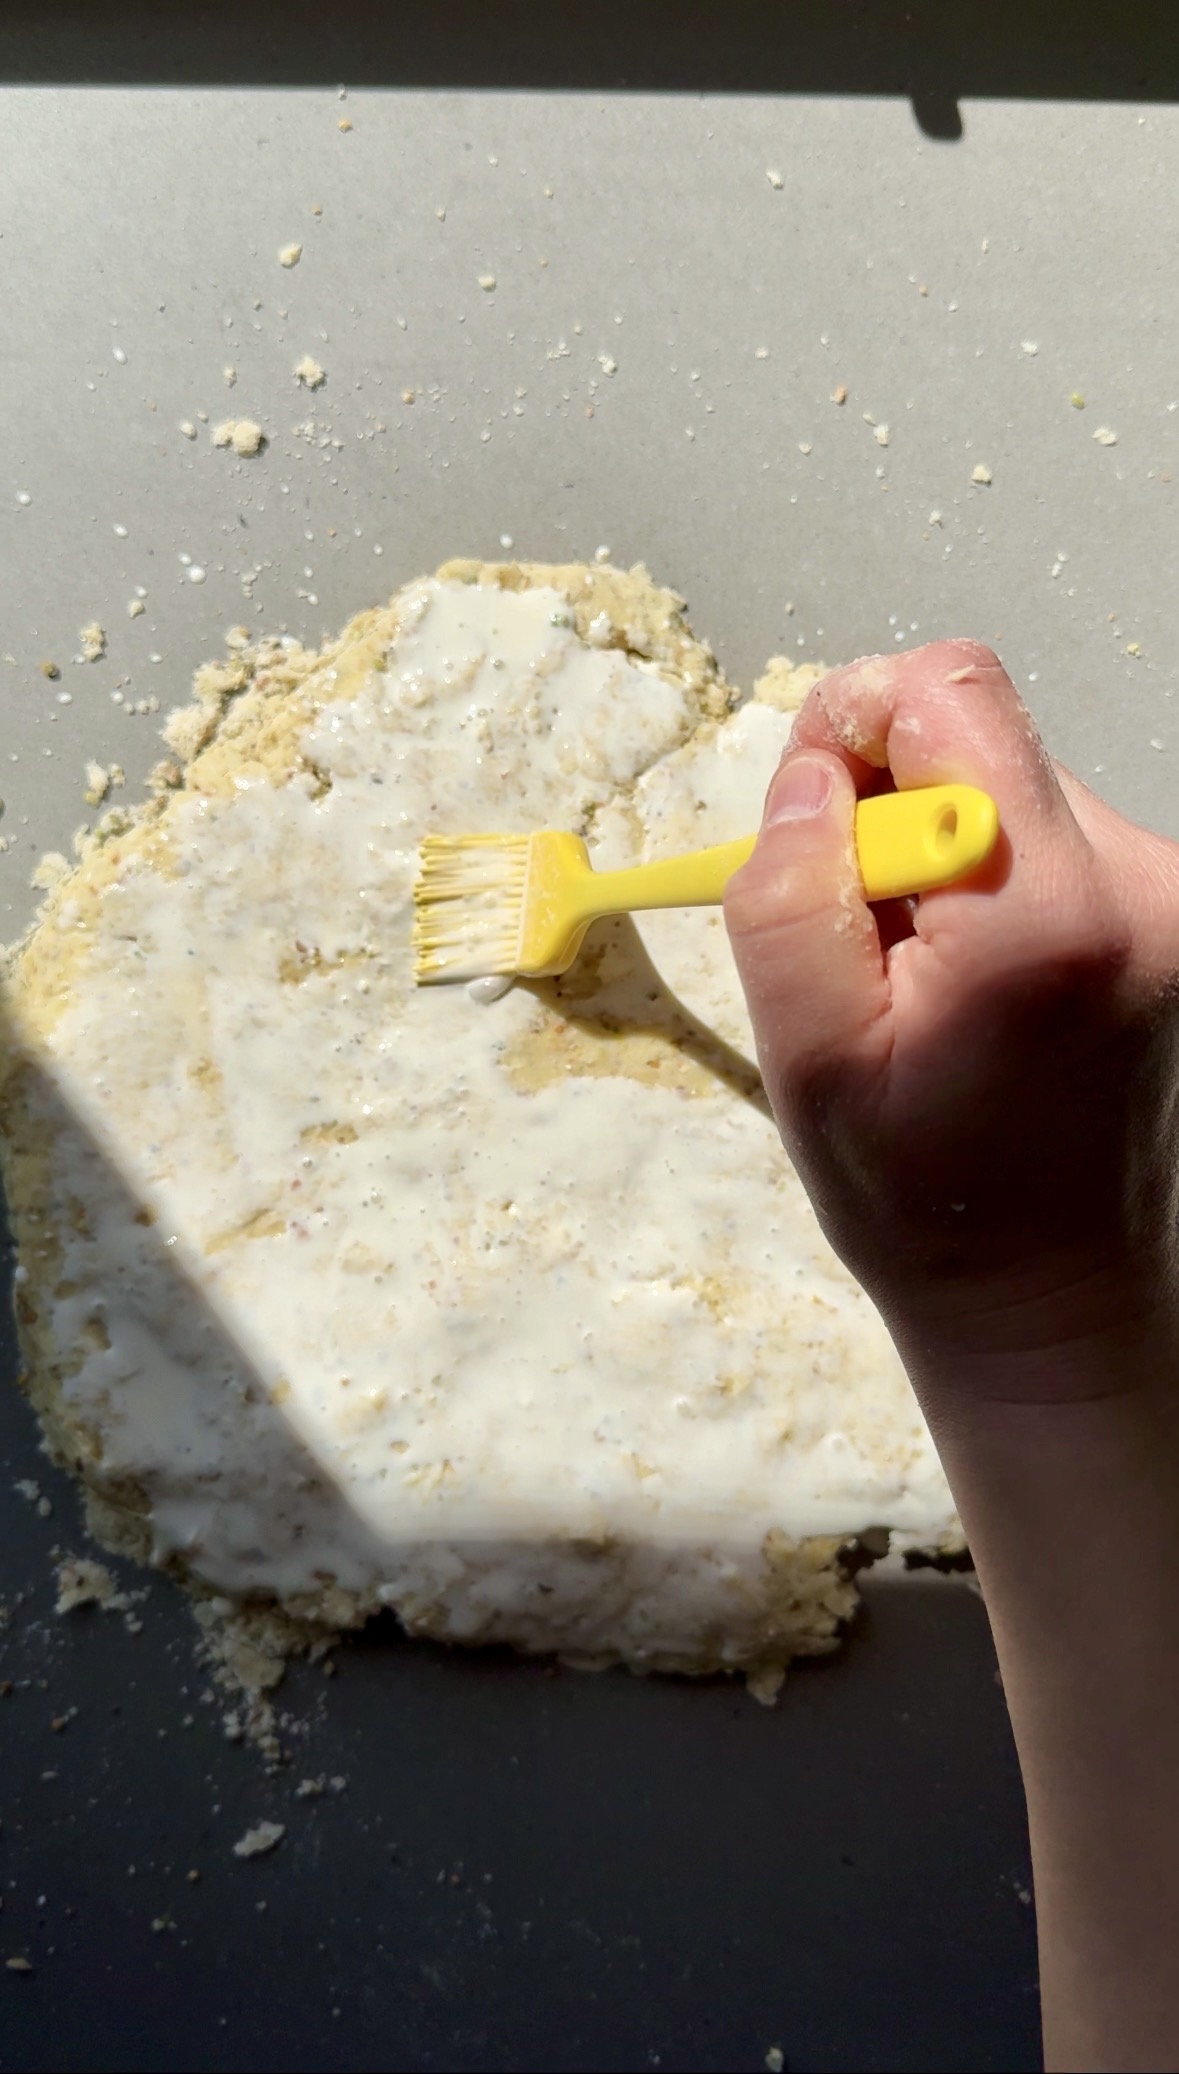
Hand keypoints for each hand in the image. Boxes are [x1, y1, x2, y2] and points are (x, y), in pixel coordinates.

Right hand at [724, 640, 1178, 1409]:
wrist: (1053, 1291)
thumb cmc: (922, 1196)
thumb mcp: (808, 1059)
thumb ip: (794, 895)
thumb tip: (816, 771)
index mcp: (1042, 912)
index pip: (951, 693)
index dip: (858, 722)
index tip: (817, 819)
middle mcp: (1137, 881)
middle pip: (981, 735)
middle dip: (892, 804)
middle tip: (863, 933)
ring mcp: (1168, 896)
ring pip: (1010, 784)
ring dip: (940, 851)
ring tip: (921, 977)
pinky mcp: (1171, 912)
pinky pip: (1047, 836)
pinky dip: (987, 881)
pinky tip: (973, 984)